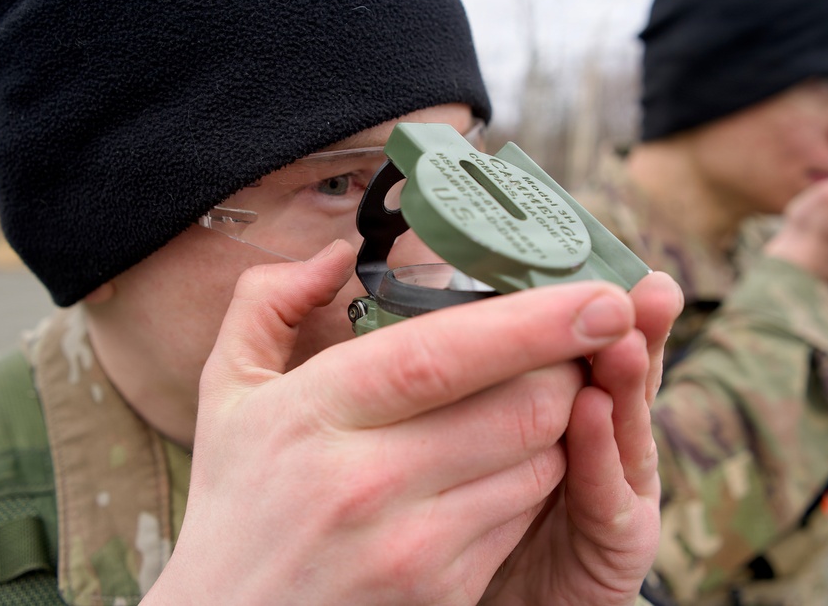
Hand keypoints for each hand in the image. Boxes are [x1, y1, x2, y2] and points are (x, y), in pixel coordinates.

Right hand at [146, 240, 681, 605]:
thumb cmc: (237, 497)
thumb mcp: (225, 389)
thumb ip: (268, 302)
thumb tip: (336, 254)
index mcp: (314, 413)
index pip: (443, 356)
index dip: (536, 322)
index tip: (602, 296)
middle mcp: (367, 482)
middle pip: (522, 408)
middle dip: (570, 365)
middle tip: (580, 339)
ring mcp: (411, 545)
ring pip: (540, 462)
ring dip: (559, 421)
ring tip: (542, 394)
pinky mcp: (442, 590)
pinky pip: (525, 514)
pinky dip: (536, 475)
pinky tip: (508, 459)